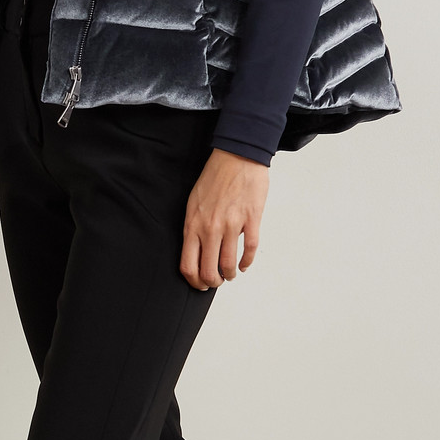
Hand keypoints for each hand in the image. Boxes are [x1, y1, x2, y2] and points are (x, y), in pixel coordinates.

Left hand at [179, 148, 268, 290]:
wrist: (237, 155)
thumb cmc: (214, 178)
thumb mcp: (193, 203)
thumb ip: (194, 227)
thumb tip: (196, 251)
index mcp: (193, 224)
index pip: (188, 265)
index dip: (194, 281)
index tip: (200, 285)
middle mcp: (210, 228)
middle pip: (209, 271)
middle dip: (213, 282)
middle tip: (217, 281)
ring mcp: (232, 224)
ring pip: (229, 264)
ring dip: (230, 275)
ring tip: (231, 274)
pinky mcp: (251, 219)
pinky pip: (250, 250)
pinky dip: (247, 263)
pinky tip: (244, 265)